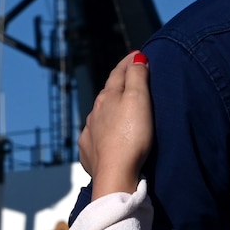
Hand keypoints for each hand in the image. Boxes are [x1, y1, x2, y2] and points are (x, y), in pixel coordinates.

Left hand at [77, 52, 152, 196]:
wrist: (116, 176)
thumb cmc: (131, 138)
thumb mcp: (139, 99)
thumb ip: (137, 76)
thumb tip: (136, 58)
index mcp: (108, 96)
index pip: (119, 72)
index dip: (129, 62)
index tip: (137, 54)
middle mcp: (95, 112)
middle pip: (109, 92)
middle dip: (120, 84)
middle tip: (132, 78)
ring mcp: (90, 132)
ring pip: (101, 114)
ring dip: (111, 108)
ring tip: (123, 109)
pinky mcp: (89, 152)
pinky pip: (96, 136)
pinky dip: (103, 130)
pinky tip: (108, 135)